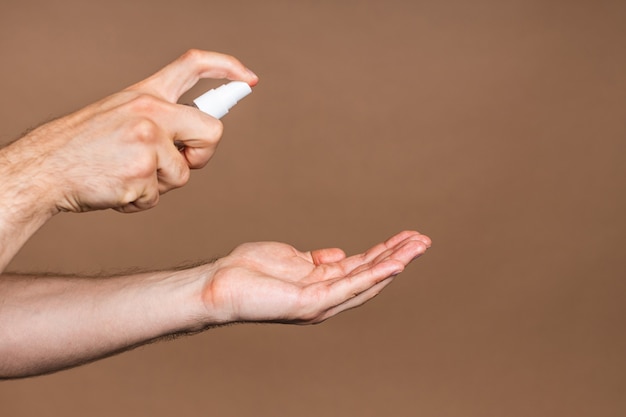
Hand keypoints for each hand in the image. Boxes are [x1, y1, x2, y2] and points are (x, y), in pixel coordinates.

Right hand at [13, 49, 257, 212]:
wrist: (44, 168)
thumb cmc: (84, 145)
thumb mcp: (120, 112)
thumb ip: (160, 118)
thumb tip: (199, 139)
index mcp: (146, 93)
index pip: (193, 65)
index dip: (227, 67)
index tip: (248, 79)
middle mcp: (151, 112)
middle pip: (213, 132)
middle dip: (202, 154)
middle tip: (180, 162)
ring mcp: (147, 143)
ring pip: (184, 175)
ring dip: (160, 183)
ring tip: (126, 174)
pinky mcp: (141, 175)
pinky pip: (159, 197)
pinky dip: (141, 200)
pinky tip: (116, 187)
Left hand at [201, 230, 430, 323]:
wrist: (220, 283)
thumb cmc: (250, 271)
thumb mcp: (292, 259)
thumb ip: (318, 260)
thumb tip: (339, 255)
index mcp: (322, 283)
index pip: (361, 267)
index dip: (385, 252)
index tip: (407, 237)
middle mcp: (326, 296)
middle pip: (370, 274)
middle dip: (398, 256)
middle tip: (424, 240)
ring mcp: (321, 302)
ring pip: (366, 281)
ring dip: (394, 263)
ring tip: (418, 247)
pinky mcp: (311, 302)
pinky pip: (349, 286)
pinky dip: (374, 275)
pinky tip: (394, 263)